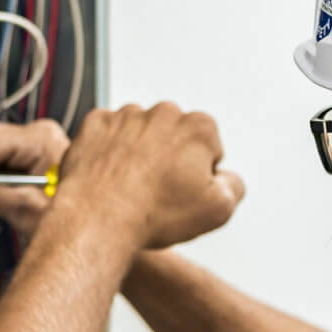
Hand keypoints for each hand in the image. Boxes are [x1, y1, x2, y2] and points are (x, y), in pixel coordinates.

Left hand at [52, 102, 244, 250]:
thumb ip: (234, 186)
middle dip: (169, 160)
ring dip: (138, 154)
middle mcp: (164, 112)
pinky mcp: (96, 123)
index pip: (209, 149)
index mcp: (199, 127)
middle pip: (174, 138)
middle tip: (157, 194)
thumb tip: (228, 177)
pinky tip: (109, 178)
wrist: (98, 219)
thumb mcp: (218, 210)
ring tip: (130, 189)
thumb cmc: (156, 214)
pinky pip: (107, 135)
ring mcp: (127, 115)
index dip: (199, 176)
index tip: (183, 194)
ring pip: (140, 134)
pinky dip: (109, 152)